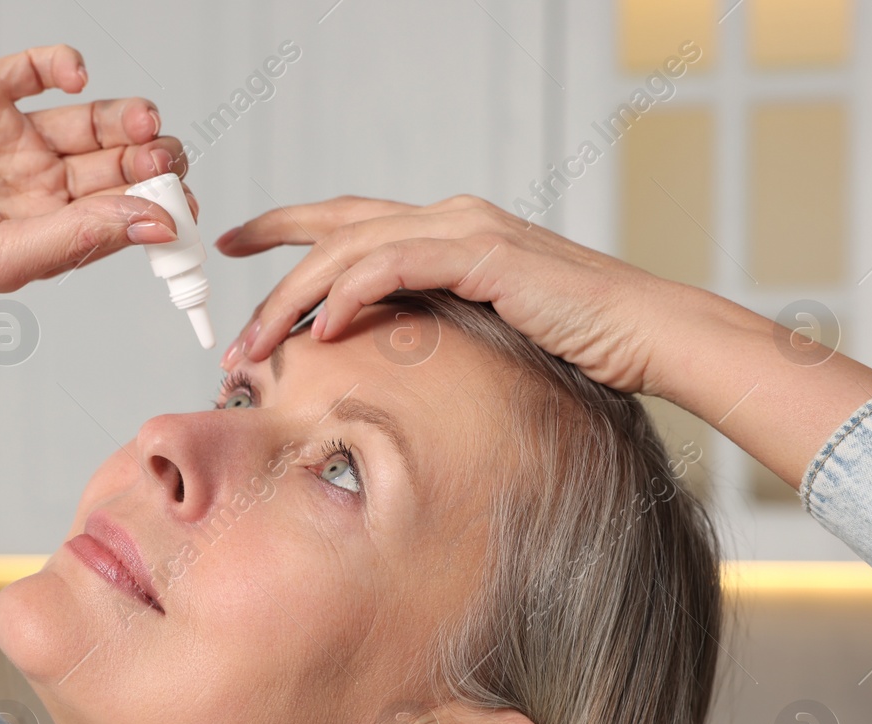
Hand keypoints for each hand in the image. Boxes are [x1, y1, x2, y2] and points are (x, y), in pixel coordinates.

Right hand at [0, 44, 195, 325]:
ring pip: (91, 122)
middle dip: (150, 163)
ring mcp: (12, 137)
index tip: (180, 207)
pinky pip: (39, 71)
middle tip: (170, 157)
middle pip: (114, 169)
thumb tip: (152, 225)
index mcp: (43, 233)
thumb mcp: (1, 255)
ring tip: (145, 121)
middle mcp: (35, 187)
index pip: (117, 220)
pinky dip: (66, 66)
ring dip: (125, 119)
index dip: (154, 211)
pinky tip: (77, 77)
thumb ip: (79, 238)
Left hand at [215, 194, 871, 490]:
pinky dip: (353, 294)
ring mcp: (466, 230)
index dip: (286, 228)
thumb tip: (374, 358)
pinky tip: (322, 330)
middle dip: (270, 260)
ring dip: (295, 298)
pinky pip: (397, 264)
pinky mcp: (483, 254)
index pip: (348, 221)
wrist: (645, 334)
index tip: (235, 243)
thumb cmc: (571, 346)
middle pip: (335, 227)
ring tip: (256, 345)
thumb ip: (429, 331)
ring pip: (351, 249)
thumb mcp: (480, 337)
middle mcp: (449, 218)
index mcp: (445, 232)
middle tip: (226, 306)